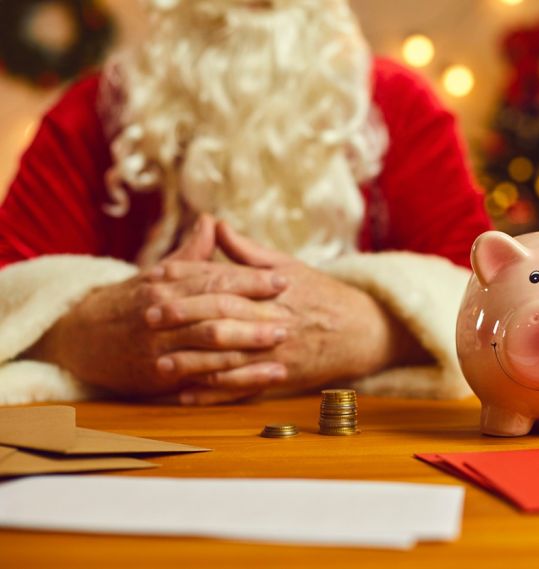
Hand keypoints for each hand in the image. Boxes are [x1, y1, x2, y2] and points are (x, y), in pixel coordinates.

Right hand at [26, 216, 289, 398]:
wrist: (84, 337)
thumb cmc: (130, 302)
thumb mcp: (157, 274)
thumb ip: (191, 254)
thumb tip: (213, 222)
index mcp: (166, 283)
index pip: (217, 278)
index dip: (253, 280)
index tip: (284, 280)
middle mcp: (162, 311)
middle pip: (217, 309)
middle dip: (257, 312)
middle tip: (291, 314)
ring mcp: (160, 344)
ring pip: (211, 341)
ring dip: (249, 342)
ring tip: (281, 341)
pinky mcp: (159, 374)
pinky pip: (201, 374)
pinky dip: (232, 375)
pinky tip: (256, 375)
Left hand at [174, 222, 430, 403]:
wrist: (363, 331)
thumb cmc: (323, 295)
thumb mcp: (290, 266)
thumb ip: (249, 252)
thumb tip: (215, 226)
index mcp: (274, 290)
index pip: (224, 281)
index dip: (189, 279)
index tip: (156, 277)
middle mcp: (274, 320)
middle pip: (222, 318)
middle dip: (183, 317)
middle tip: (147, 317)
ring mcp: (277, 352)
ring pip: (229, 357)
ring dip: (192, 361)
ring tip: (159, 362)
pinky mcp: (281, 377)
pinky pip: (243, 387)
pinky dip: (215, 392)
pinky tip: (187, 394)